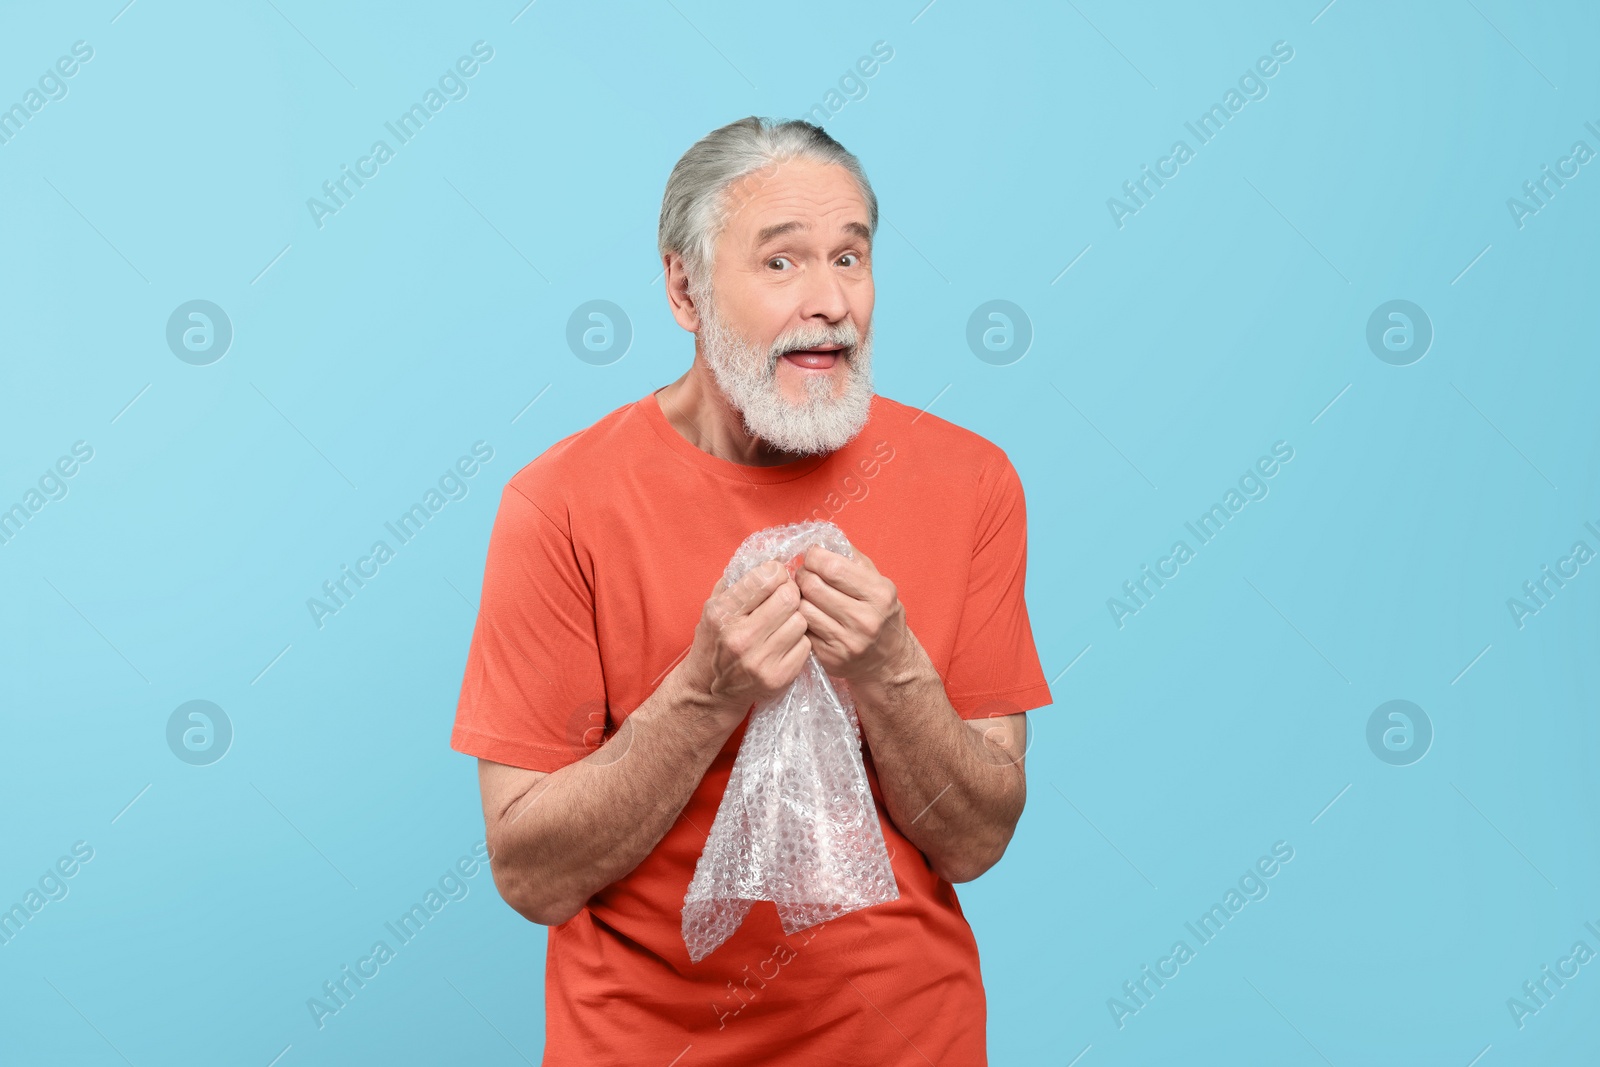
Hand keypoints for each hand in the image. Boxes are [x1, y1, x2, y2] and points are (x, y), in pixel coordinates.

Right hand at [678, 559, 811, 728]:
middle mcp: (739, 637)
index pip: (767, 576)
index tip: (773, 579)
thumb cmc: (715, 639)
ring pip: (801, 621)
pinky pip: (806, 645)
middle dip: (790, 593)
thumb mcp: (715, 603)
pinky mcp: (777, 678)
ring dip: (796, 618)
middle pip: (790, 597)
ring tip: (782, 623)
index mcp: (722, 612)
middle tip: (783, 599)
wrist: (710, 690)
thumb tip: (775, 554)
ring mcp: (759, 661)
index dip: (776, 573)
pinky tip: (784, 643)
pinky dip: (799, 641)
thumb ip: (740, 578)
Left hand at [793, 545, 914, 684]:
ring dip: (798, 597)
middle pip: (812, 586)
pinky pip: (801, 629)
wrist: (888, 662)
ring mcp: (846, 642)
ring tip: (806, 595)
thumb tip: (822, 539)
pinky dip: (800, 618)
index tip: (813, 556)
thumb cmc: (880, 614)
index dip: (814, 557)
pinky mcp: (830, 657)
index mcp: (879, 594)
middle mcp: (865, 620)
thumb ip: (852, 559)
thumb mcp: (878, 582)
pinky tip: (808, 615)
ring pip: (802, 608)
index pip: (832, 567)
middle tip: (806, 575)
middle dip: (803, 575)